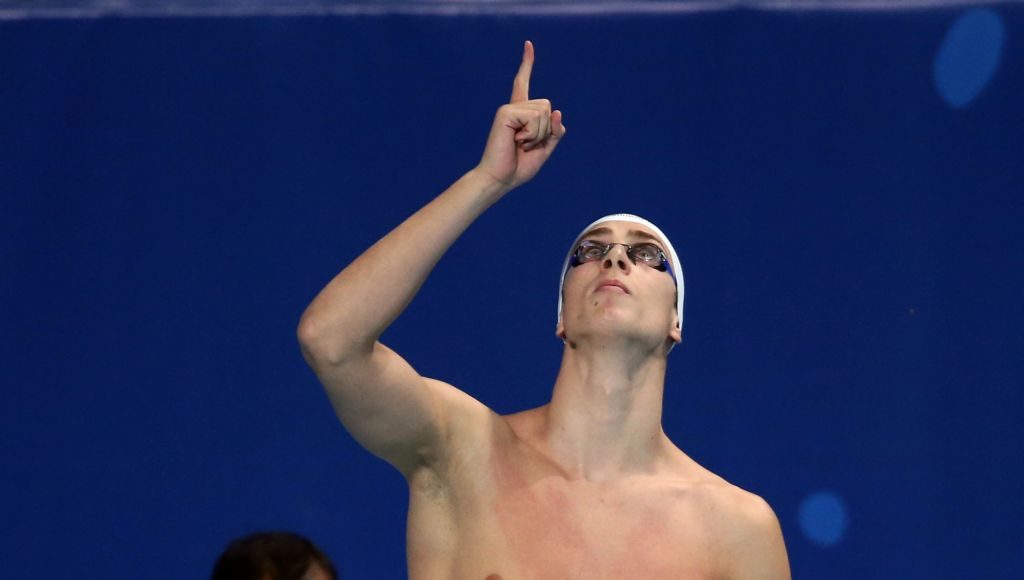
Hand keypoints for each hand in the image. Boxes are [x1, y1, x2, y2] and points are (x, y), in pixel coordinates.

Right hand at [475, 41, 566, 190]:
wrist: (500, 179)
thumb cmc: (518, 167)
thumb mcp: (544, 149)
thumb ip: (554, 132)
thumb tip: (557, 112)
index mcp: (521, 114)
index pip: (524, 84)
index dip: (527, 63)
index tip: (528, 44)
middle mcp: (514, 107)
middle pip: (548, 107)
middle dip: (545, 131)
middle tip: (525, 145)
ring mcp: (508, 109)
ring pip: (544, 112)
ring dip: (538, 135)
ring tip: (520, 145)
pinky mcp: (505, 113)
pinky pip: (534, 119)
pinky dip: (532, 135)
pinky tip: (516, 142)